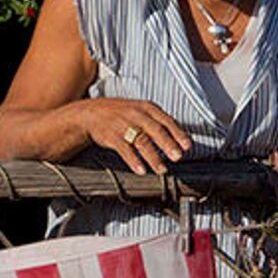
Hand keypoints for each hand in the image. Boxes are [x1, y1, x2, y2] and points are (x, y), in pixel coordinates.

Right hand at [77, 97, 191, 174]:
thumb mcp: (140, 110)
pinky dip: (134, 161)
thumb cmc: (119, 114)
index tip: (187, 146)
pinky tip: (142, 170)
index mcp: (146, 107)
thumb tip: (179, 137)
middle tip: (178, 157)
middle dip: (168, 144)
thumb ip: (157, 121)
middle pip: (155, 130)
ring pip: (141, 141)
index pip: (166, 120)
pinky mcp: (112, 136)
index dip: (178, 133)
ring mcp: (123, 125)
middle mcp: (136, 114)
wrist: (90, 114)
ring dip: (153, 157)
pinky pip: (125, 150)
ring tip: (162, 169)